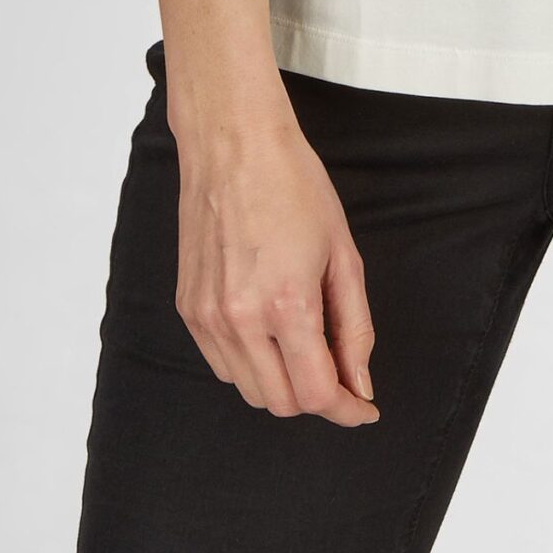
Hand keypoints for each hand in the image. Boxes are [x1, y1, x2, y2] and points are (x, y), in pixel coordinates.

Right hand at [171, 109, 380, 423]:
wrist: (234, 143)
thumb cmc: (294, 186)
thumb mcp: (343, 254)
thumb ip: (355, 327)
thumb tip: (360, 385)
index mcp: (286, 305)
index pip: (317, 394)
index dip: (347, 408)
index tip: (364, 408)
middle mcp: (239, 320)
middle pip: (282, 404)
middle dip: (317, 396)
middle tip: (340, 369)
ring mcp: (207, 317)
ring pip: (250, 391)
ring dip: (283, 383)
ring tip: (305, 341)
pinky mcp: (187, 308)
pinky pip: (222, 365)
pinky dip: (250, 364)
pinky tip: (269, 330)